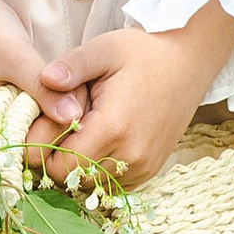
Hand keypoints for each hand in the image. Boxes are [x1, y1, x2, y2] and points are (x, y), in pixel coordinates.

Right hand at [0, 0, 84, 138]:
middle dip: (56, 124)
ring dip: (58, 112)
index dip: (46, 140)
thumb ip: (41, 88)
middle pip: (30, 143)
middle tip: (78, 98)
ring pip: (38, 128)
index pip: (17, 151)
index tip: (72, 117)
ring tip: (74, 89)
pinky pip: (37, 114)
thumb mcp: (15, 57)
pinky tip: (67, 89)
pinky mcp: (12, 106)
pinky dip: (52, 103)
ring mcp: (0, 117)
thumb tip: (72, 117)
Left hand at [32, 1, 233, 188]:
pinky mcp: (151, 170)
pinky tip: (101, 139)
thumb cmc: (143, 53)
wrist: (188, 64)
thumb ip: (72, 66)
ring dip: (80, 163)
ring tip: (84, 129)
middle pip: (74, 179)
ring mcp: (144, 166)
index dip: (44, 149)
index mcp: (114, 127)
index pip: (60, 166)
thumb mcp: (104, 50)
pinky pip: (113, 182)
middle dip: (59, 157)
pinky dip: (99, 168)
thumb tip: (44, 78)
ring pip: (93, 184)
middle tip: (62, 124)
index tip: (44, 124)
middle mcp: (131, 155)